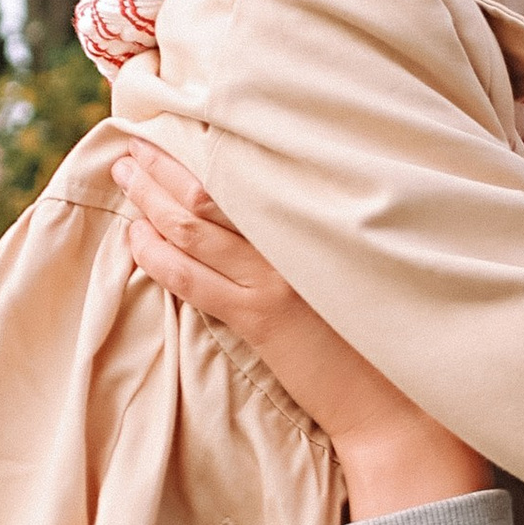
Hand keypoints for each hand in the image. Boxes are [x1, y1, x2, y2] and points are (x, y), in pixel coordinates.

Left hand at [112, 142, 494, 520]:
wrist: (397, 404)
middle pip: (211, 185)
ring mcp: (274, 277)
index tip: (179, 119)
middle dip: (164, 160)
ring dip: (149, 197)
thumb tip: (285, 189)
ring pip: (191, 225)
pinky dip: (155, 253)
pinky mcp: (259, 317)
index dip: (208, 137)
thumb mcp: (366, 257)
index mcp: (324, 212)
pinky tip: (136, 238)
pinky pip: (190, 278)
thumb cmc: (386, 328)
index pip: (254, 162)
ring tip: (126, 174)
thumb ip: (329, 221)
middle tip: (134, 142)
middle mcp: (296, 236)